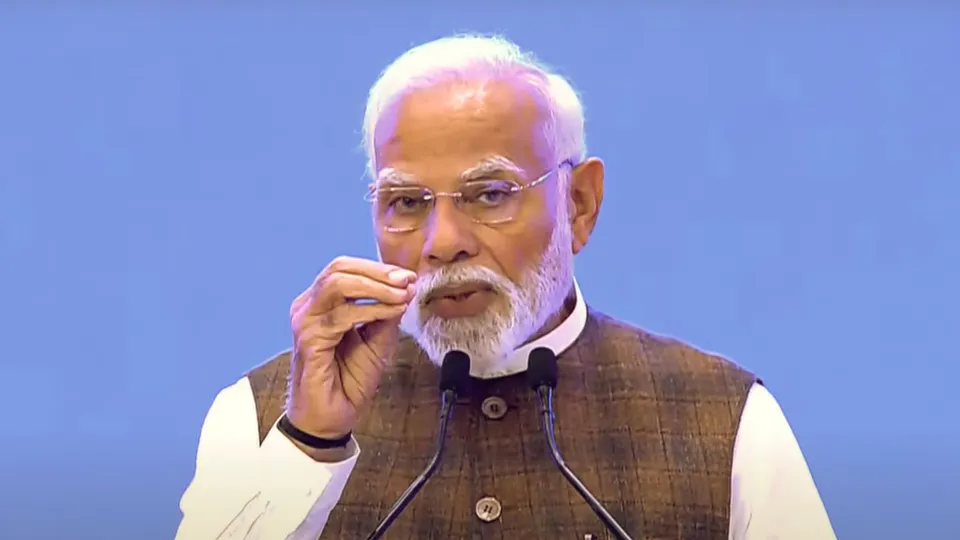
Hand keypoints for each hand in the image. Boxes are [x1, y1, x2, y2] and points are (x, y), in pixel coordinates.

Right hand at [286, 256, 415, 443]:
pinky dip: (371, 309)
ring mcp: (305, 322)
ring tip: (402, 295)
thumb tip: (405, 287)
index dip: (378, 268)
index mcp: (322, 303)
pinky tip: (391, 312)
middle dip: (378, 272)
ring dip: (376, 287)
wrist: (333, 419)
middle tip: (406, 280)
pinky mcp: (308, 341)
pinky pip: (341, 315)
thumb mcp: (378, 341)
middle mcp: (309, 307)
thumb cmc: (349, 381)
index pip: (346, 269)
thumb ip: (387, 314)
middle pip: (339, 268)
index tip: (408, 276)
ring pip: (338, 284)